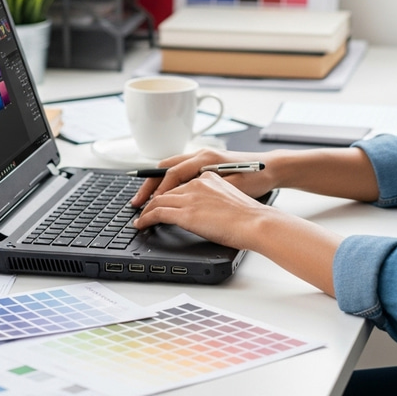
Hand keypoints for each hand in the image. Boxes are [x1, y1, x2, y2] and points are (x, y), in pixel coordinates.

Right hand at [129, 148, 274, 209]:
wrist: (273, 170)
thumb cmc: (257, 177)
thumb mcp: (232, 186)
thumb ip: (207, 191)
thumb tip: (183, 198)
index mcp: (206, 158)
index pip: (172, 173)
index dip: (158, 191)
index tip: (148, 206)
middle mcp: (202, 155)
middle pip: (166, 168)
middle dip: (149, 185)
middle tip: (136, 202)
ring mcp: (204, 159)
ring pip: (172, 170)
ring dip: (158, 185)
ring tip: (146, 201)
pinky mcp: (208, 166)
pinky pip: (181, 172)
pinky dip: (170, 184)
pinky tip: (166, 196)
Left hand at [133, 168, 270, 248]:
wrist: (256, 220)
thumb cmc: (249, 212)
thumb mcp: (230, 192)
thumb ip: (213, 193)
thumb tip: (204, 206)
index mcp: (209, 172)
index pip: (177, 172)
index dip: (162, 182)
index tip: (155, 191)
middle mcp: (198, 179)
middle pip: (164, 182)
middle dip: (149, 193)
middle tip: (140, 203)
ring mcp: (191, 195)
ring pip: (159, 198)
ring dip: (146, 208)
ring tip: (140, 217)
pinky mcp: (187, 212)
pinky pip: (158, 212)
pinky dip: (146, 218)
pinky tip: (142, 224)